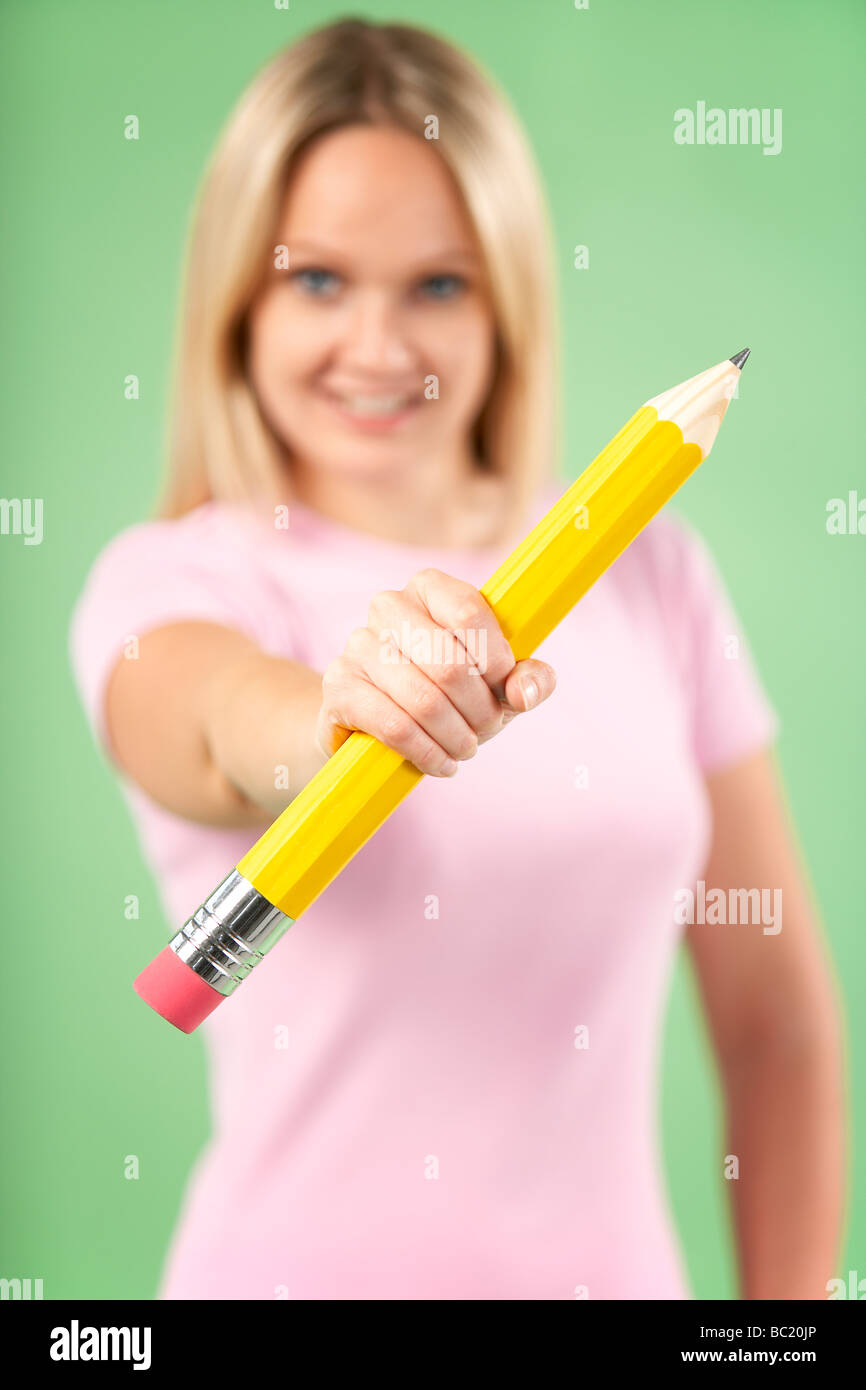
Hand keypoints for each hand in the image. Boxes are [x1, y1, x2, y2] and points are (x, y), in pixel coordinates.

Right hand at [315, 567, 555, 775]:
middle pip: (449, 664)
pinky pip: (394, 726)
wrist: (379, 723)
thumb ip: (527, 678)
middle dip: (480, 709)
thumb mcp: (496, 682)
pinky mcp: (339, 688)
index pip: (469, 613)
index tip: (505, 690)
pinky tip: (442, 763)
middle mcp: (388, 606)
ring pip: (424, 700)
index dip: (496, 661)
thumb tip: (524, 693)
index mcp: (429, 587)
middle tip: (487, 728)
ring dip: (456, 736)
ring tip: (465, 748)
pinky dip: (428, 753)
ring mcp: (357, 646)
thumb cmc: (450, 693)